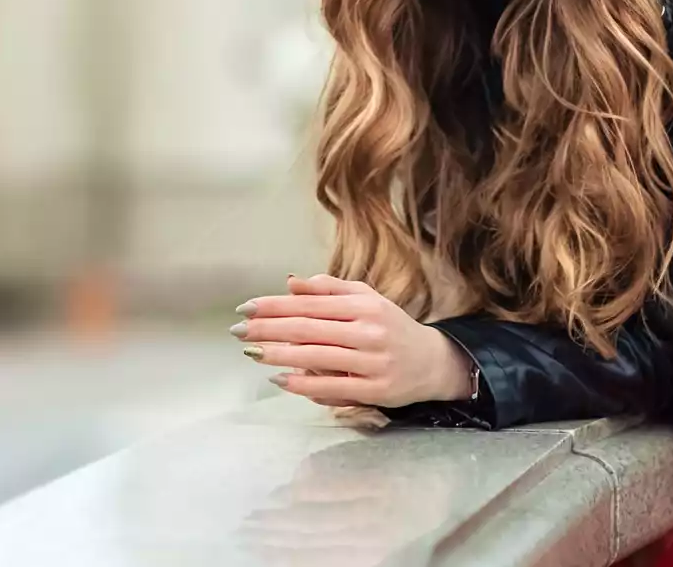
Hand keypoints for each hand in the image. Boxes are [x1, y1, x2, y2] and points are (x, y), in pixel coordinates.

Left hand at [235, 274, 475, 408]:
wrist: (433, 362)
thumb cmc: (391, 327)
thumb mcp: (367, 299)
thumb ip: (330, 289)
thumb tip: (291, 283)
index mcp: (365, 305)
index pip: (310, 304)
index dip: (275, 306)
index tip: (246, 308)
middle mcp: (369, 331)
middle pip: (308, 329)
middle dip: (268, 329)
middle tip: (239, 331)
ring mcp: (373, 362)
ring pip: (317, 357)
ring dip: (279, 355)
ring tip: (252, 353)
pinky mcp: (375, 390)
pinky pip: (332, 387)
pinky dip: (303, 384)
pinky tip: (279, 379)